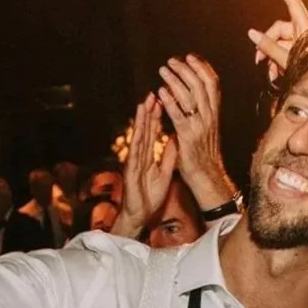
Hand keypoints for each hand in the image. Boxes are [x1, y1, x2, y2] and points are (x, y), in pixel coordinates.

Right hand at [112, 94, 176, 238]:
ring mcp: (134, 161)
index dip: (158, 116)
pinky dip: (138, 138)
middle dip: (150, 111)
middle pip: (146, 130)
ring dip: (142, 120)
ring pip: (139, 136)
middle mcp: (140, 155)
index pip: (153, 132)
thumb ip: (169, 156)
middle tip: (154, 92)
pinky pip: (136, 152)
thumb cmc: (150, 196)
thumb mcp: (165, 173)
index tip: (163, 99)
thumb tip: (176, 139)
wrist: (140, 214)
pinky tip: (140, 127)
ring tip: (146, 102)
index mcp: (148, 155)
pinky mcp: (131, 169)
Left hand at [157, 54, 233, 209]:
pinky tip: (161, 92)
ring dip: (175, 81)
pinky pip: (178, 115)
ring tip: (163, 71)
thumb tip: (186, 93)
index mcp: (214, 113)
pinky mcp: (188, 137)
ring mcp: (200, 127)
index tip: (190, 57)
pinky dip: (170, 102)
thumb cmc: (203, 153)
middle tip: (171, 61)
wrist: (207, 176)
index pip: (213, 84)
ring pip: (190, 97)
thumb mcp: (206, 127)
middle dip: (186, 70)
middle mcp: (210, 117)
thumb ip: (199, 111)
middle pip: (201, 85)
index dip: (202, 68)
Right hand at [248, 0, 307, 82]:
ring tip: (270, 73)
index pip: (291, 0)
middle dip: (266, 43)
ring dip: (271, 57)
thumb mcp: (286, 59)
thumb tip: (251, 34)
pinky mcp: (300, 51)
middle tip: (258, 59)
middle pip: (278, 29)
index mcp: (303, 26)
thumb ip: (269, 47)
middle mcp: (302, 31)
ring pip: (280, 42)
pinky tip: (275, 75)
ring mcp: (301, 41)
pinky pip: (285, 51)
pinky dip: (278, 61)